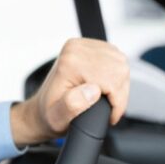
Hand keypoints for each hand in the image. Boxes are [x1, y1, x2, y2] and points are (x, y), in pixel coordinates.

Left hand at [11, 38, 129, 147]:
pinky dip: (117, 77)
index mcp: (69, 62)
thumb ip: (72, 104)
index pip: (111, 79)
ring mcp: (84, 46)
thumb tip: (93, 90)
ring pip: (121, 64)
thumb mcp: (58, 117)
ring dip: (119, 85)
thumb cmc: (50, 114)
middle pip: (118, 70)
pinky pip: (117, 60)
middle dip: (118, 93)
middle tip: (108, 108)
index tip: (110, 115)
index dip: (116, 102)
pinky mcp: (91, 47)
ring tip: (106, 99)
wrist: (43, 108)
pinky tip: (105, 87)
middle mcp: (76, 49)